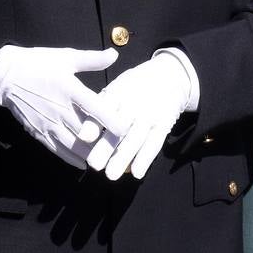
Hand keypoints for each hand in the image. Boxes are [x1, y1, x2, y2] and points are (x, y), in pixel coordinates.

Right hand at [0, 46, 119, 167]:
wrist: (5, 77)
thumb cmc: (38, 63)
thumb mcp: (66, 57)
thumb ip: (92, 59)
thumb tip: (115, 54)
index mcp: (69, 88)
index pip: (95, 108)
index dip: (112, 120)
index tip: (126, 128)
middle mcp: (60, 109)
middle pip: (88, 132)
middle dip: (105, 142)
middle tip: (122, 148)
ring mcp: (49, 123)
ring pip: (75, 146)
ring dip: (91, 153)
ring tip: (106, 158)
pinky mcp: (39, 132)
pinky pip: (58, 151)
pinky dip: (72, 159)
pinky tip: (84, 163)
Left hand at [85, 52, 193, 180]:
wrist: (169, 77)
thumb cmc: (132, 87)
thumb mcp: (116, 88)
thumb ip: (100, 107)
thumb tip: (83, 132)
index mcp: (118, 92)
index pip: (105, 108)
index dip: (94, 122)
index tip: (83, 137)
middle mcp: (134, 103)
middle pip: (119, 127)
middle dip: (107, 146)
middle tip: (94, 164)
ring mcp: (150, 115)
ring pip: (135, 138)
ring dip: (123, 157)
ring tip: (111, 175)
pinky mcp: (164, 124)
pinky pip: (154, 143)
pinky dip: (146, 158)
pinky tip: (136, 173)